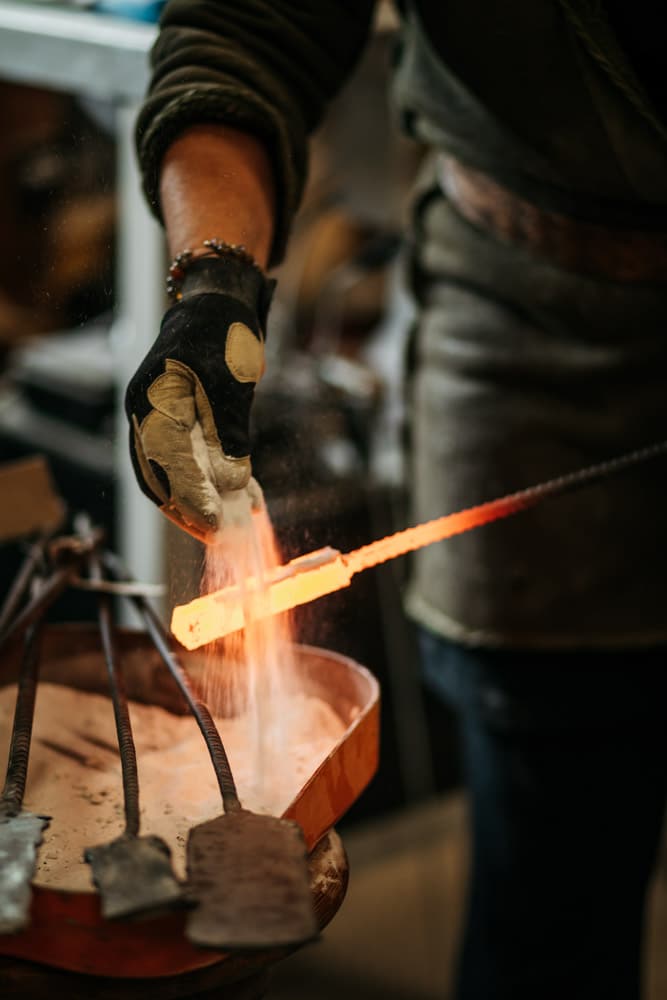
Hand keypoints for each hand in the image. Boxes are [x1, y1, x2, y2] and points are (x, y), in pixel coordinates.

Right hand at [125, 253, 274, 541]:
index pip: (165, 460)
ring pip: (189, 481)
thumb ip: (229, 431)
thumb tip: (232, 484)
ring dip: (213, 510)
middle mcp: (157, 421)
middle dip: (195, 514)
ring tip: (239, 537)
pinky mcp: (199, 431)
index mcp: (152, 403)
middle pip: (169, 480)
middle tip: (223, 542)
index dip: (189, 494)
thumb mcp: (228, 380)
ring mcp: (175, 428)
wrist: (220, 304)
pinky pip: (210, 468)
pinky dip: (231, 490)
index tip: (213, 521)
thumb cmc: (221, 332)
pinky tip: (254, 507)